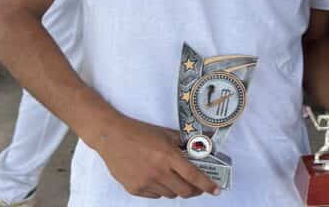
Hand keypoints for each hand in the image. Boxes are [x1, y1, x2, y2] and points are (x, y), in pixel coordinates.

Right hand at [94, 115, 219, 198]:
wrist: (112, 137)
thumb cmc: (139, 132)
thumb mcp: (165, 133)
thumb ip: (182, 143)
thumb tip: (198, 148)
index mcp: (168, 156)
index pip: (193, 176)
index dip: (207, 185)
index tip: (216, 190)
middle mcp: (158, 172)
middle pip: (184, 191)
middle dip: (194, 190)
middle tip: (197, 186)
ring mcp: (146, 183)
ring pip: (170, 195)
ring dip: (176, 189)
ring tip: (174, 177)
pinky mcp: (135, 189)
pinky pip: (155, 196)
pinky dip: (161, 190)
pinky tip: (158, 178)